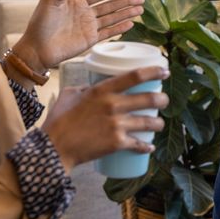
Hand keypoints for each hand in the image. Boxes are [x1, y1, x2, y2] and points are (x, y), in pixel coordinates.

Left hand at [15, 0, 144, 72]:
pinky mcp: (90, 40)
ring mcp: (89, 27)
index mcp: (77, 2)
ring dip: (127, 14)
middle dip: (126, 2)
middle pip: (111, 6)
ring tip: (141, 10)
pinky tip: (131, 24)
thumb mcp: (50, 0)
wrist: (36, 48)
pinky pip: (108, 33)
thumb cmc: (39, 24)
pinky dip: (120, 28)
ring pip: (113, 18)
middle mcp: (86, 14)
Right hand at [42, 66, 169, 170]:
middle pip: (149, 99)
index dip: (154, 71)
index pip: (135, 76)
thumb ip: (85, 88)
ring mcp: (116, 125)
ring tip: (158, 124)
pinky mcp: (117, 143)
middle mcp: (113, 105)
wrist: (54, 148)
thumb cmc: (58, 121)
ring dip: (158, 123)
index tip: (165, 71)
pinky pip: (139, 144)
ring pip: (149, 122)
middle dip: (162, 99)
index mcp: (102, 90)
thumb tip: (92, 86)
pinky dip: (146, 146)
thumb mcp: (70, 95)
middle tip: (164, 101)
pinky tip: (149, 147)